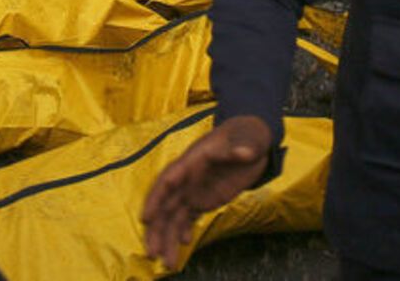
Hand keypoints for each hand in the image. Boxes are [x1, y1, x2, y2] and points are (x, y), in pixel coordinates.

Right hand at [141, 115, 271, 269]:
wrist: (252, 140)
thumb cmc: (247, 136)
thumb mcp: (248, 139)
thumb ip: (242, 148)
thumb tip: (244, 153)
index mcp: (193, 160)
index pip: (168, 180)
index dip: (156, 199)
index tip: (147, 218)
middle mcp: (188, 178)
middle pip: (166, 205)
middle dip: (157, 229)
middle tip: (151, 253)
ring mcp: (194, 189)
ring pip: (174, 216)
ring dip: (168, 238)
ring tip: (167, 263)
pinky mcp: (204, 199)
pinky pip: (188, 217)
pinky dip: (183, 231)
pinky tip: (184, 244)